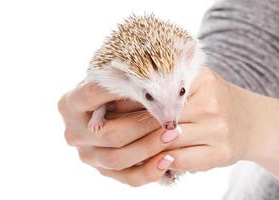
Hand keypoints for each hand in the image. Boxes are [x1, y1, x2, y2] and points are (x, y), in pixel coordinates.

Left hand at [58, 67, 278, 185]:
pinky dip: (161, 162)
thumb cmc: (211, 100)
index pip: (153, 91)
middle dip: (127, 126)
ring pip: (165, 142)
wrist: (248, 120)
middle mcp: (210, 102)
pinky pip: (181, 160)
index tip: (103, 107)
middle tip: (102, 128)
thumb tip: (117, 94)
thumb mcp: (192, 84)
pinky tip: (148, 160)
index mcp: (199, 80)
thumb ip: (162, 87)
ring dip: (140, 147)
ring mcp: (217, 129)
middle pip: (157, 119)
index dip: (126, 101)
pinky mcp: (221, 153)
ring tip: (117, 146)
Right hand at [58, 82, 177, 185]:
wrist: (110, 108)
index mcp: (70, 104)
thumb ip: (121, 81)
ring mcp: (88, 155)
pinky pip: (129, 178)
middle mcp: (74, 132)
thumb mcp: (111, 79)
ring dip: (150, 147)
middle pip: (110, 134)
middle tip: (168, 116)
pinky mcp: (104, 171)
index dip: (120, 90)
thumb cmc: (113, 88)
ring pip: (118, 159)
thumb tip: (148, 84)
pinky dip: (150, 171)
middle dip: (143, 125)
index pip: (93, 95)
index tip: (148, 84)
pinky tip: (169, 159)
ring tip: (173, 133)